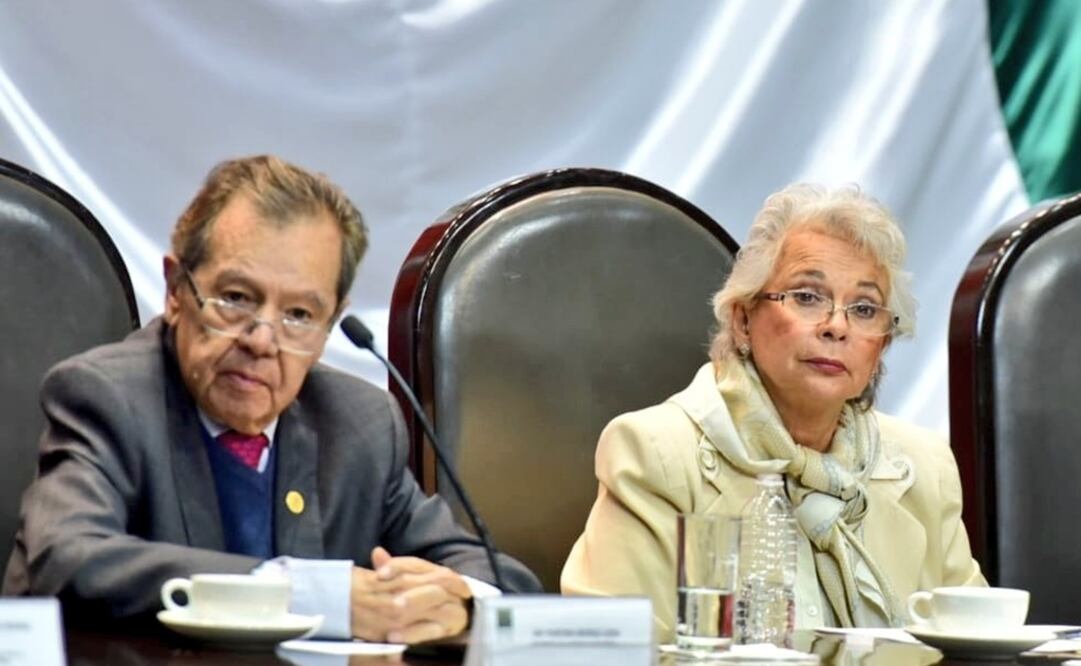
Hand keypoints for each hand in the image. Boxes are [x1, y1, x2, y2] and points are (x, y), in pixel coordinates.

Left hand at [350, 547, 471, 642]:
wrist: (453, 617)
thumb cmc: (424, 599)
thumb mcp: (408, 583)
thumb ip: (393, 569)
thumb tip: (377, 552)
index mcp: (434, 572)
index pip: (416, 564)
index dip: (398, 566)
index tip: (379, 574)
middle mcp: (447, 586)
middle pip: (434, 578)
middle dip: (411, 584)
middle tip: (391, 596)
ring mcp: (452, 606)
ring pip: (438, 598)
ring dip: (415, 602)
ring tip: (394, 608)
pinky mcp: (450, 627)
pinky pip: (433, 630)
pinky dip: (413, 632)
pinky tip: (393, 636)